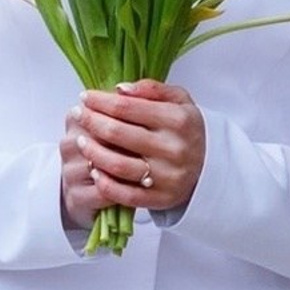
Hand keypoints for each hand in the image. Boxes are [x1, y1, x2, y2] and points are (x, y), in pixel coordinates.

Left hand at [58, 79, 205, 229]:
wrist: (211, 168)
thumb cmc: (187, 131)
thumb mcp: (180, 101)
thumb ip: (153, 90)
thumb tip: (120, 90)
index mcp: (178, 120)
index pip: (127, 108)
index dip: (101, 101)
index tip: (85, 97)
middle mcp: (173, 149)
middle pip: (118, 134)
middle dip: (91, 122)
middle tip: (78, 115)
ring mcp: (167, 177)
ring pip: (118, 165)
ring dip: (92, 152)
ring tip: (80, 141)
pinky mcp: (160, 199)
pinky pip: (125, 194)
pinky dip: (105, 182)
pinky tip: (94, 169)